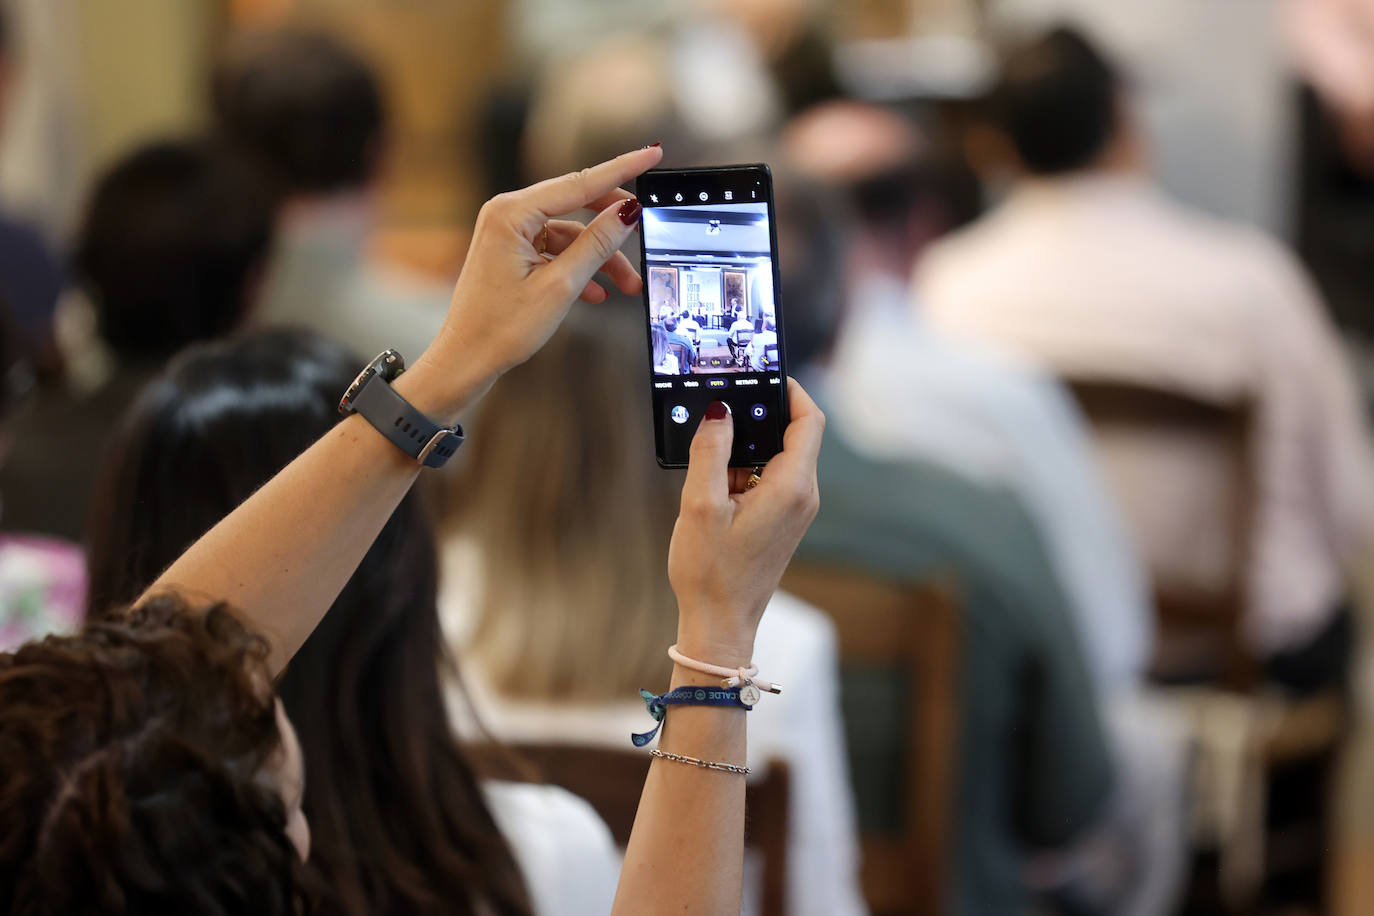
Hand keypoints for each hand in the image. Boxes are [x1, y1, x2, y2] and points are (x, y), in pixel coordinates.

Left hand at [405, 145, 663, 420]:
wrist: (465, 360)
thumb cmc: (500, 328)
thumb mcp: (560, 286)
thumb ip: (597, 244)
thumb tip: (627, 211)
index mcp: (511, 213)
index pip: (580, 182)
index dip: (622, 169)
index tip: (651, 153)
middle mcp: (506, 214)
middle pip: (577, 205)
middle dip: (612, 230)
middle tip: (645, 238)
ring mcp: (508, 232)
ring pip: (571, 234)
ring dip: (599, 259)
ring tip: (626, 287)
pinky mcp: (511, 251)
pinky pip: (556, 250)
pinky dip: (578, 268)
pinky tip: (597, 293)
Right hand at [667, 380, 825, 665]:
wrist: (719, 624)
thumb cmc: (710, 571)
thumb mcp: (700, 504)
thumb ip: (711, 450)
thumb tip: (720, 410)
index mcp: (792, 487)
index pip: (808, 420)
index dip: (789, 391)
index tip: (760, 374)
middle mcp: (802, 496)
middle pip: (792, 434)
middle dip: (757, 416)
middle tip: (721, 403)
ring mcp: (793, 510)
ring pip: (776, 456)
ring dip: (744, 446)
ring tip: (707, 446)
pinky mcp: (780, 521)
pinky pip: (767, 478)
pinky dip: (742, 469)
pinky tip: (710, 481)